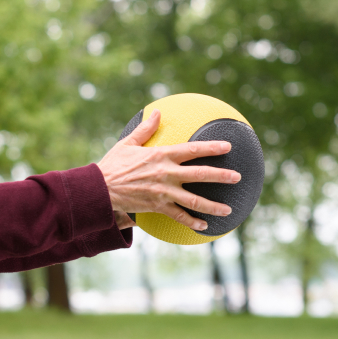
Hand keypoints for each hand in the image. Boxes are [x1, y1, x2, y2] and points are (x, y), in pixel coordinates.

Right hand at [97, 109, 241, 231]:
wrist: (100, 189)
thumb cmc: (113, 164)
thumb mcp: (128, 143)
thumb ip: (145, 129)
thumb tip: (157, 112)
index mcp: (161, 155)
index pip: (192, 150)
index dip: (211, 148)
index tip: (227, 147)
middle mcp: (166, 174)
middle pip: (200, 174)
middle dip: (222, 176)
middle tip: (237, 177)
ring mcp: (163, 192)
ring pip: (194, 200)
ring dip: (213, 206)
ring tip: (228, 210)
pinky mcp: (157, 206)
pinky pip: (178, 216)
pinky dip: (192, 222)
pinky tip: (203, 226)